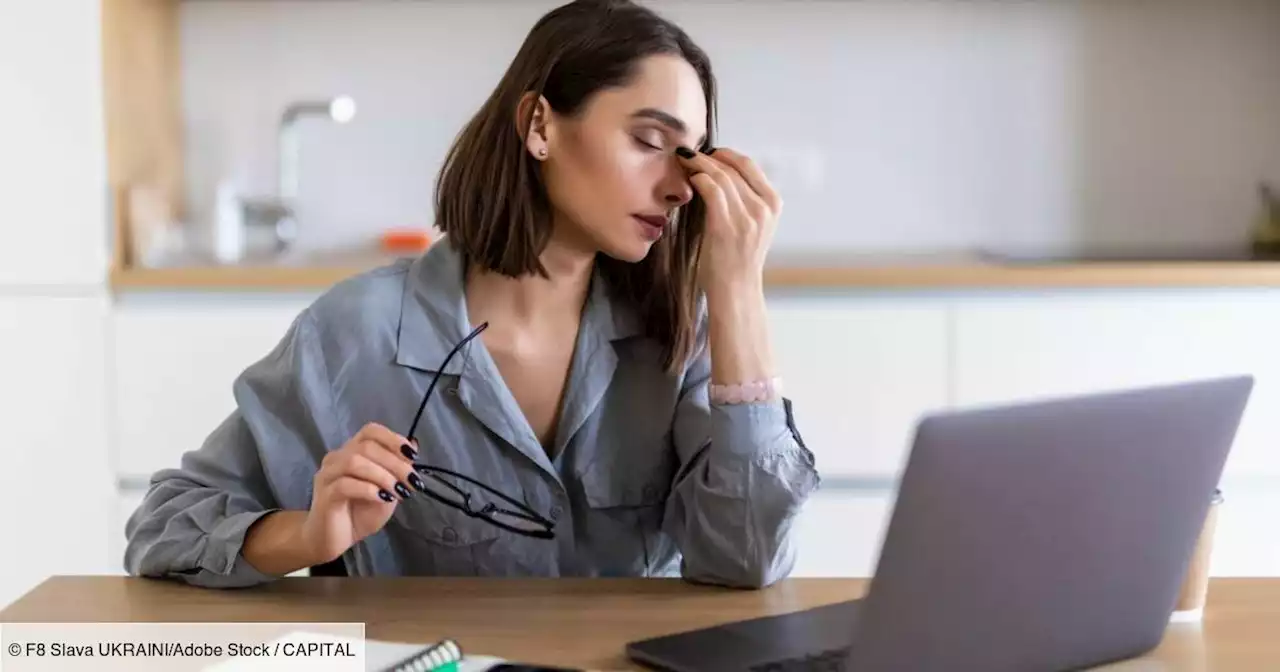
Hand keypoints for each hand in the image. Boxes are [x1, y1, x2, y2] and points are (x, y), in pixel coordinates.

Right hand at [300, 423, 420, 563]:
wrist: (337, 541)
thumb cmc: (360, 514)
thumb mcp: (388, 489)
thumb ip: (397, 468)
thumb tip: (414, 445)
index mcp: (352, 452)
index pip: (370, 431)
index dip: (392, 438)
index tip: (412, 455)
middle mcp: (337, 458)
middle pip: (366, 446)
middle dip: (394, 462)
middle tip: (411, 481)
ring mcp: (328, 475)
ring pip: (354, 462)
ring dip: (382, 475)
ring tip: (398, 492)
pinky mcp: (324, 495)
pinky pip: (345, 485)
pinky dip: (368, 489)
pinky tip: (382, 498)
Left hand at [676, 146, 781, 295]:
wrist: (736, 290)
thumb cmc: (738, 259)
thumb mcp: (754, 225)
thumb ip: (746, 200)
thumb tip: (722, 173)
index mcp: (773, 204)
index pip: (749, 165)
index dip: (726, 154)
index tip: (709, 152)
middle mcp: (763, 208)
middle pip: (733, 168)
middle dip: (708, 157)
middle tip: (689, 154)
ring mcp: (746, 217)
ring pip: (720, 176)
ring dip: (699, 164)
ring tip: (684, 161)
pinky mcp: (725, 226)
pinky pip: (710, 190)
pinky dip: (698, 179)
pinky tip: (688, 178)